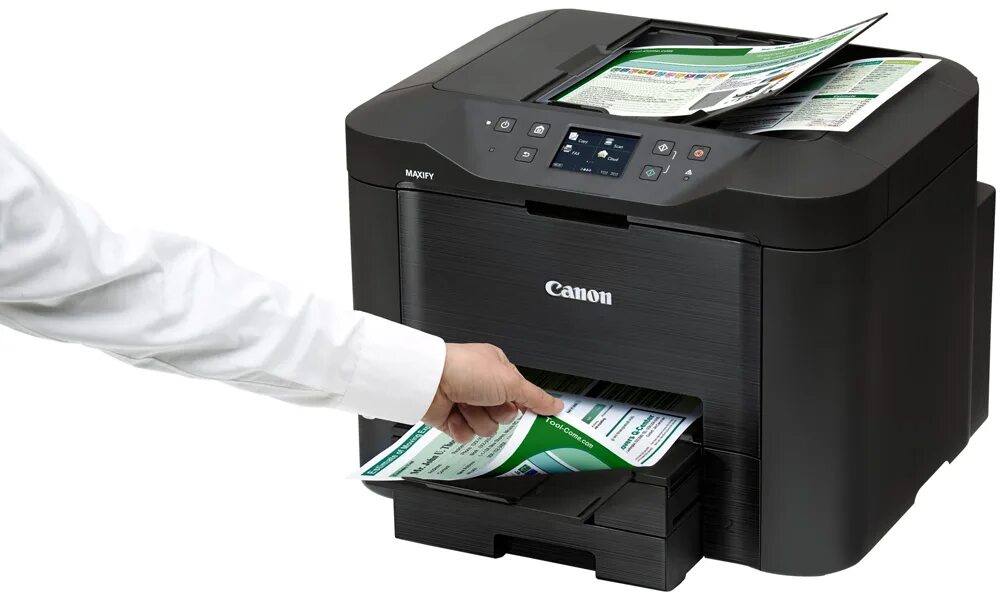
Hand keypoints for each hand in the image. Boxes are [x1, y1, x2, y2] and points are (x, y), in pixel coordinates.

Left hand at [422, 343, 563, 442]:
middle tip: (487, 399)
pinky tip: (455, 413)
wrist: (430, 381)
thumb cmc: (465, 368)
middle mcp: (482, 386)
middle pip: (505, 416)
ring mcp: (467, 402)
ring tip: (466, 403)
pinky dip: (461, 427)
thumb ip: (536, 397)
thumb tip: (556, 405)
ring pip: (486, 428)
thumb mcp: (511, 381)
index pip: (521, 396)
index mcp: (498, 371)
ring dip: (477, 419)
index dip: (522, 405)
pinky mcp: (452, 419)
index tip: (532, 415)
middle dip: (496, 412)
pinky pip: (467, 436)